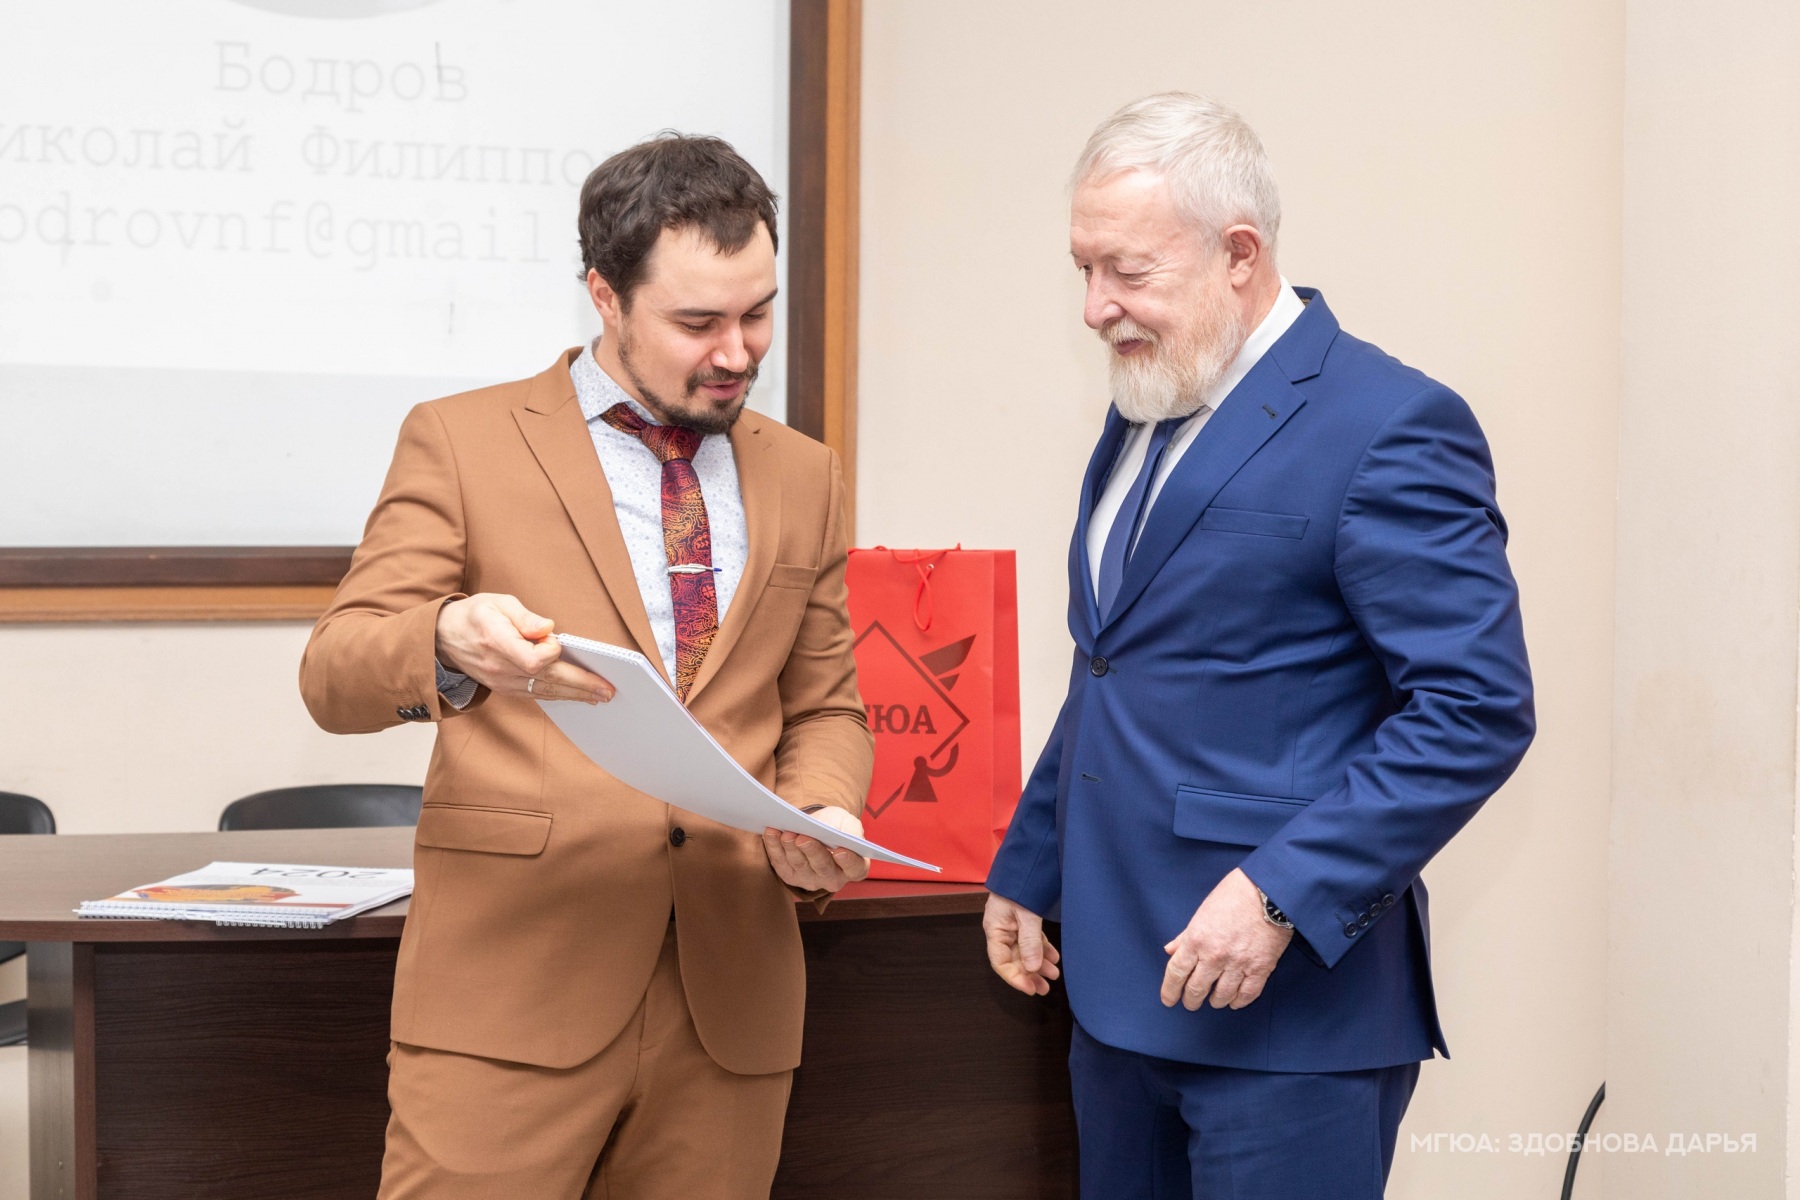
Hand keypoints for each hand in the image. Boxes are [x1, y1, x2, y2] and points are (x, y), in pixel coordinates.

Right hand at [435, 594, 613, 702]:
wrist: (445, 637)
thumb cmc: (476, 614)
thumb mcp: (497, 602)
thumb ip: (524, 617)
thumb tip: (548, 629)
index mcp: (496, 640)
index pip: (531, 659)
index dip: (550, 653)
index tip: (558, 642)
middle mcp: (499, 666)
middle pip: (545, 680)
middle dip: (579, 684)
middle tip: (606, 689)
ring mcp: (501, 681)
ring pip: (543, 691)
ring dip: (574, 694)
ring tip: (600, 695)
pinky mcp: (504, 688)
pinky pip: (535, 694)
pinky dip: (558, 695)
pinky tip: (577, 695)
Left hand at [762, 805, 869, 893]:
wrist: (817, 828)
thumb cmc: (837, 826)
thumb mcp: (849, 824)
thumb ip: (852, 831)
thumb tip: (845, 837)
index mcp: (855, 867)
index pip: (855, 867)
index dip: (848, 861)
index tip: (840, 851)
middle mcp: (833, 879)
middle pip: (823, 868)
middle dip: (811, 851)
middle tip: (802, 838)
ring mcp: (810, 880)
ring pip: (799, 866)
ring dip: (790, 849)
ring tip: (786, 833)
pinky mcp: (790, 876)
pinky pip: (780, 864)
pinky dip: (774, 848)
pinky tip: (771, 833)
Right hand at [984, 892, 1060, 996]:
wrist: (1028, 861)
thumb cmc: (1021, 885)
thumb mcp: (1026, 914)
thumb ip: (1030, 942)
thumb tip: (1032, 969)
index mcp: (995, 930)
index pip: (1000, 962)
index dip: (1015, 978)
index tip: (1030, 988)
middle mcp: (1002, 930)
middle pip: (1014, 960)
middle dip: (1030, 974)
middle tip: (1046, 988)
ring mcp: (1013, 925)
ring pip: (1025, 951)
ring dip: (1038, 964)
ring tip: (1054, 975)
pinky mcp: (1023, 920)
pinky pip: (1032, 940)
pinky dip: (1043, 949)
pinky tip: (1054, 958)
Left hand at [1161, 868, 1292, 1010]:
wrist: (1269, 892)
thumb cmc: (1233, 896)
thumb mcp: (1202, 912)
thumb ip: (1185, 936)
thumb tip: (1170, 951)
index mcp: (1196, 939)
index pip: (1176, 973)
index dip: (1170, 990)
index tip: (1168, 1000)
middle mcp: (1214, 956)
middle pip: (1196, 989)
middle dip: (1191, 1000)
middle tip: (1190, 1004)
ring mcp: (1238, 964)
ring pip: (1221, 995)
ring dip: (1215, 1001)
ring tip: (1213, 1001)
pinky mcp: (1260, 969)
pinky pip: (1247, 994)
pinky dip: (1239, 1001)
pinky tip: (1234, 1002)